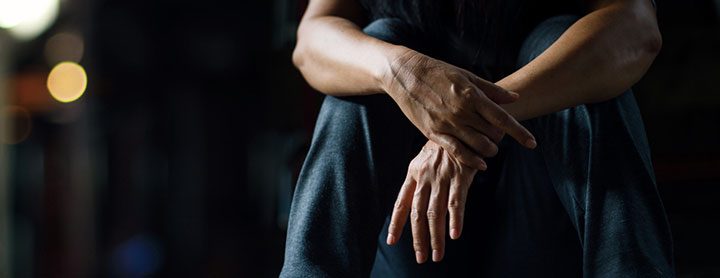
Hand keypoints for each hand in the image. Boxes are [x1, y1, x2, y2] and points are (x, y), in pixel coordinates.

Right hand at [382, 49, 535, 168]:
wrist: (405, 75)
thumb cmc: (437, 72)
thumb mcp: (466, 76)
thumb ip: (491, 90)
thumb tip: (514, 98)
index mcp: (472, 95)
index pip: (502, 119)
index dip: (519, 132)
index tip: (532, 143)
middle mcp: (462, 111)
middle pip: (492, 134)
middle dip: (501, 139)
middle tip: (500, 138)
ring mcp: (447, 123)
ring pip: (477, 146)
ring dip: (489, 150)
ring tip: (490, 148)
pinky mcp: (433, 133)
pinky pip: (457, 152)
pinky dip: (472, 160)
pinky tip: (481, 164)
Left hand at [386, 141, 477, 262]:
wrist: (464, 119)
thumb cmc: (447, 142)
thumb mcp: (427, 158)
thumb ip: (421, 179)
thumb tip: (416, 201)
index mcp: (414, 172)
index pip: (401, 202)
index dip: (396, 223)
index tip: (392, 240)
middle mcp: (425, 176)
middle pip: (418, 214)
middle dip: (419, 239)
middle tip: (421, 258)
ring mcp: (442, 176)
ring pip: (436, 213)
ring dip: (436, 237)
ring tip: (437, 255)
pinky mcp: (461, 175)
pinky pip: (457, 202)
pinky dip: (455, 220)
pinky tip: (454, 235)